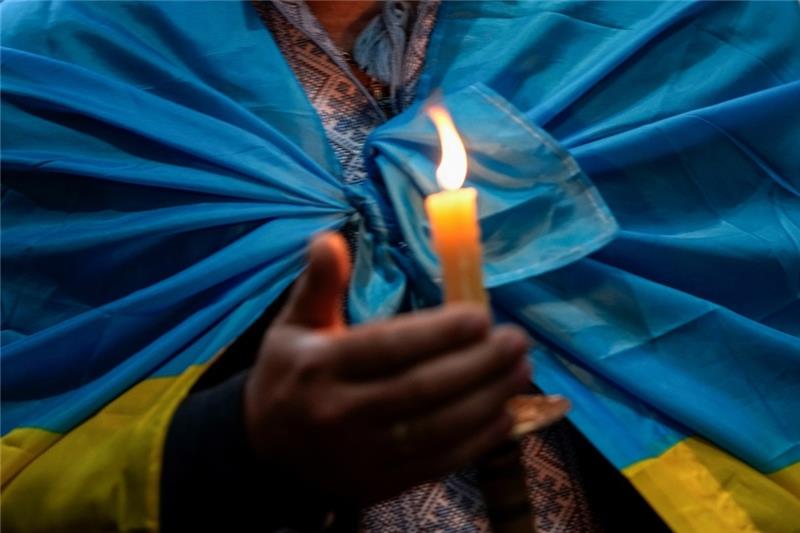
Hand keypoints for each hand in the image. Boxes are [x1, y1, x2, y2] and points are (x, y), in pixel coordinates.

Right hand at [244, 232, 567, 504]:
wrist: (266, 454)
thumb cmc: (288, 377)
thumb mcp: (291, 326)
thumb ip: (317, 285)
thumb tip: (328, 239)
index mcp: (319, 366)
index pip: (387, 347)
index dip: (438, 333)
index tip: (481, 316)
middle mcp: (340, 412)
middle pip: (421, 388)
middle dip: (477, 365)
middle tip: (516, 341)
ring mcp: (362, 454)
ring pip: (437, 428)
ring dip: (487, 399)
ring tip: (520, 371)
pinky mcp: (380, 483)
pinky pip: (437, 462)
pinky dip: (477, 442)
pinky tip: (505, 416)